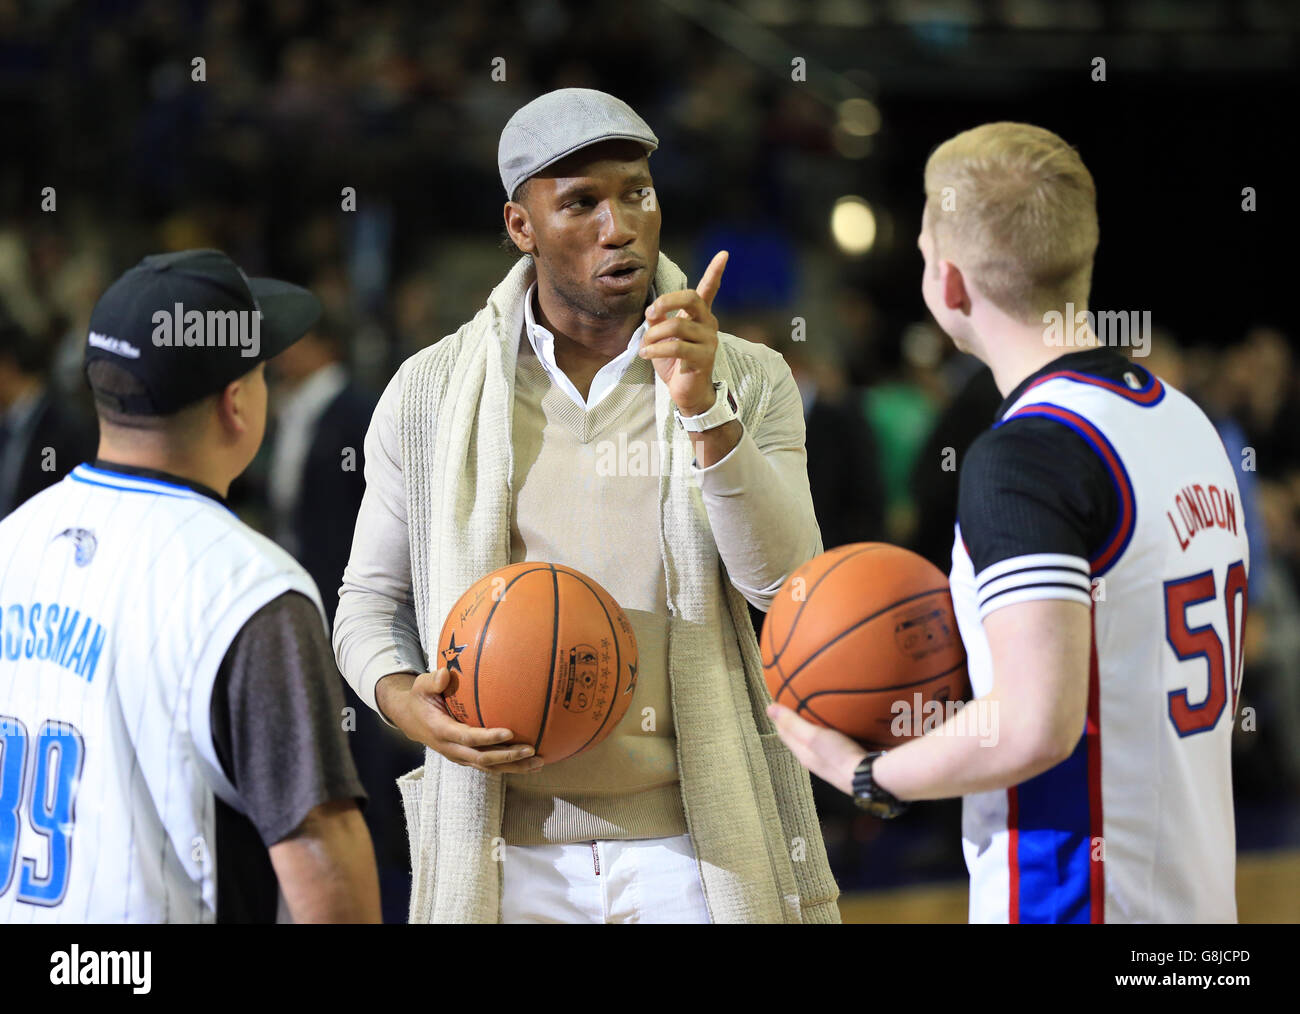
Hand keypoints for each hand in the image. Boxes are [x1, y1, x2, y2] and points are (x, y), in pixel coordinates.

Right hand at [376, 669, 544, 773]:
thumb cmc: (421, 698)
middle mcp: (452, 749)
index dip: (488, 738)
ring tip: (539, 762)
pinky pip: (490, 765)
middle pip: (483, 759)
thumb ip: (432, 681)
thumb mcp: (421, 686)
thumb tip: (445, 673)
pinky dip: (510, 766)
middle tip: (531, 750)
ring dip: (514, 766)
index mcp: (442, 731)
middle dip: (508, 757)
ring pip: (489, 767)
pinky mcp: (467, 757)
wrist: (411, 719)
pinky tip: (531, 762)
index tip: (509, 732)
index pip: (468, 737)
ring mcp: (460, 756)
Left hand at [640, 250, 728, 415]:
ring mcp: (708, 340)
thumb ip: (658, 319)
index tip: (723, 254)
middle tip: (650, 312)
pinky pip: (676, 346)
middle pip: (691, 298)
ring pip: (677, 325)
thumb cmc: (674, 363)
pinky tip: (647, 354)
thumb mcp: (661, 337)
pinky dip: (656, 349)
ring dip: (654, 335)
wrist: (686, 393)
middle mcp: (708, 324)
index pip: (710, 289)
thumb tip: (652, 310)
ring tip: (645, 346)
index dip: (716, 271)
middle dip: (666, 300)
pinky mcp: (703, 357)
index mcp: (700, 316)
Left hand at [766, 702, 866, 795]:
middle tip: (795, 702)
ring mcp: (831, 761)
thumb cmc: (840, 757)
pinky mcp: (847, 760)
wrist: (871, 777)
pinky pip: (833, 741)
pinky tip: (841, 723)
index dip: (779, 717)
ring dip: (813, 725)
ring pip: (817, 740)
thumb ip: (793, 723)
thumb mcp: (813, 737)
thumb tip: (769, 708)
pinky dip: (831, 730)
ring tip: (817, 709)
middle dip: (794, 721)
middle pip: (799, 737)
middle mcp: (815, 759)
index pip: (784, 733)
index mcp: (803, 754)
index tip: (777, 701)